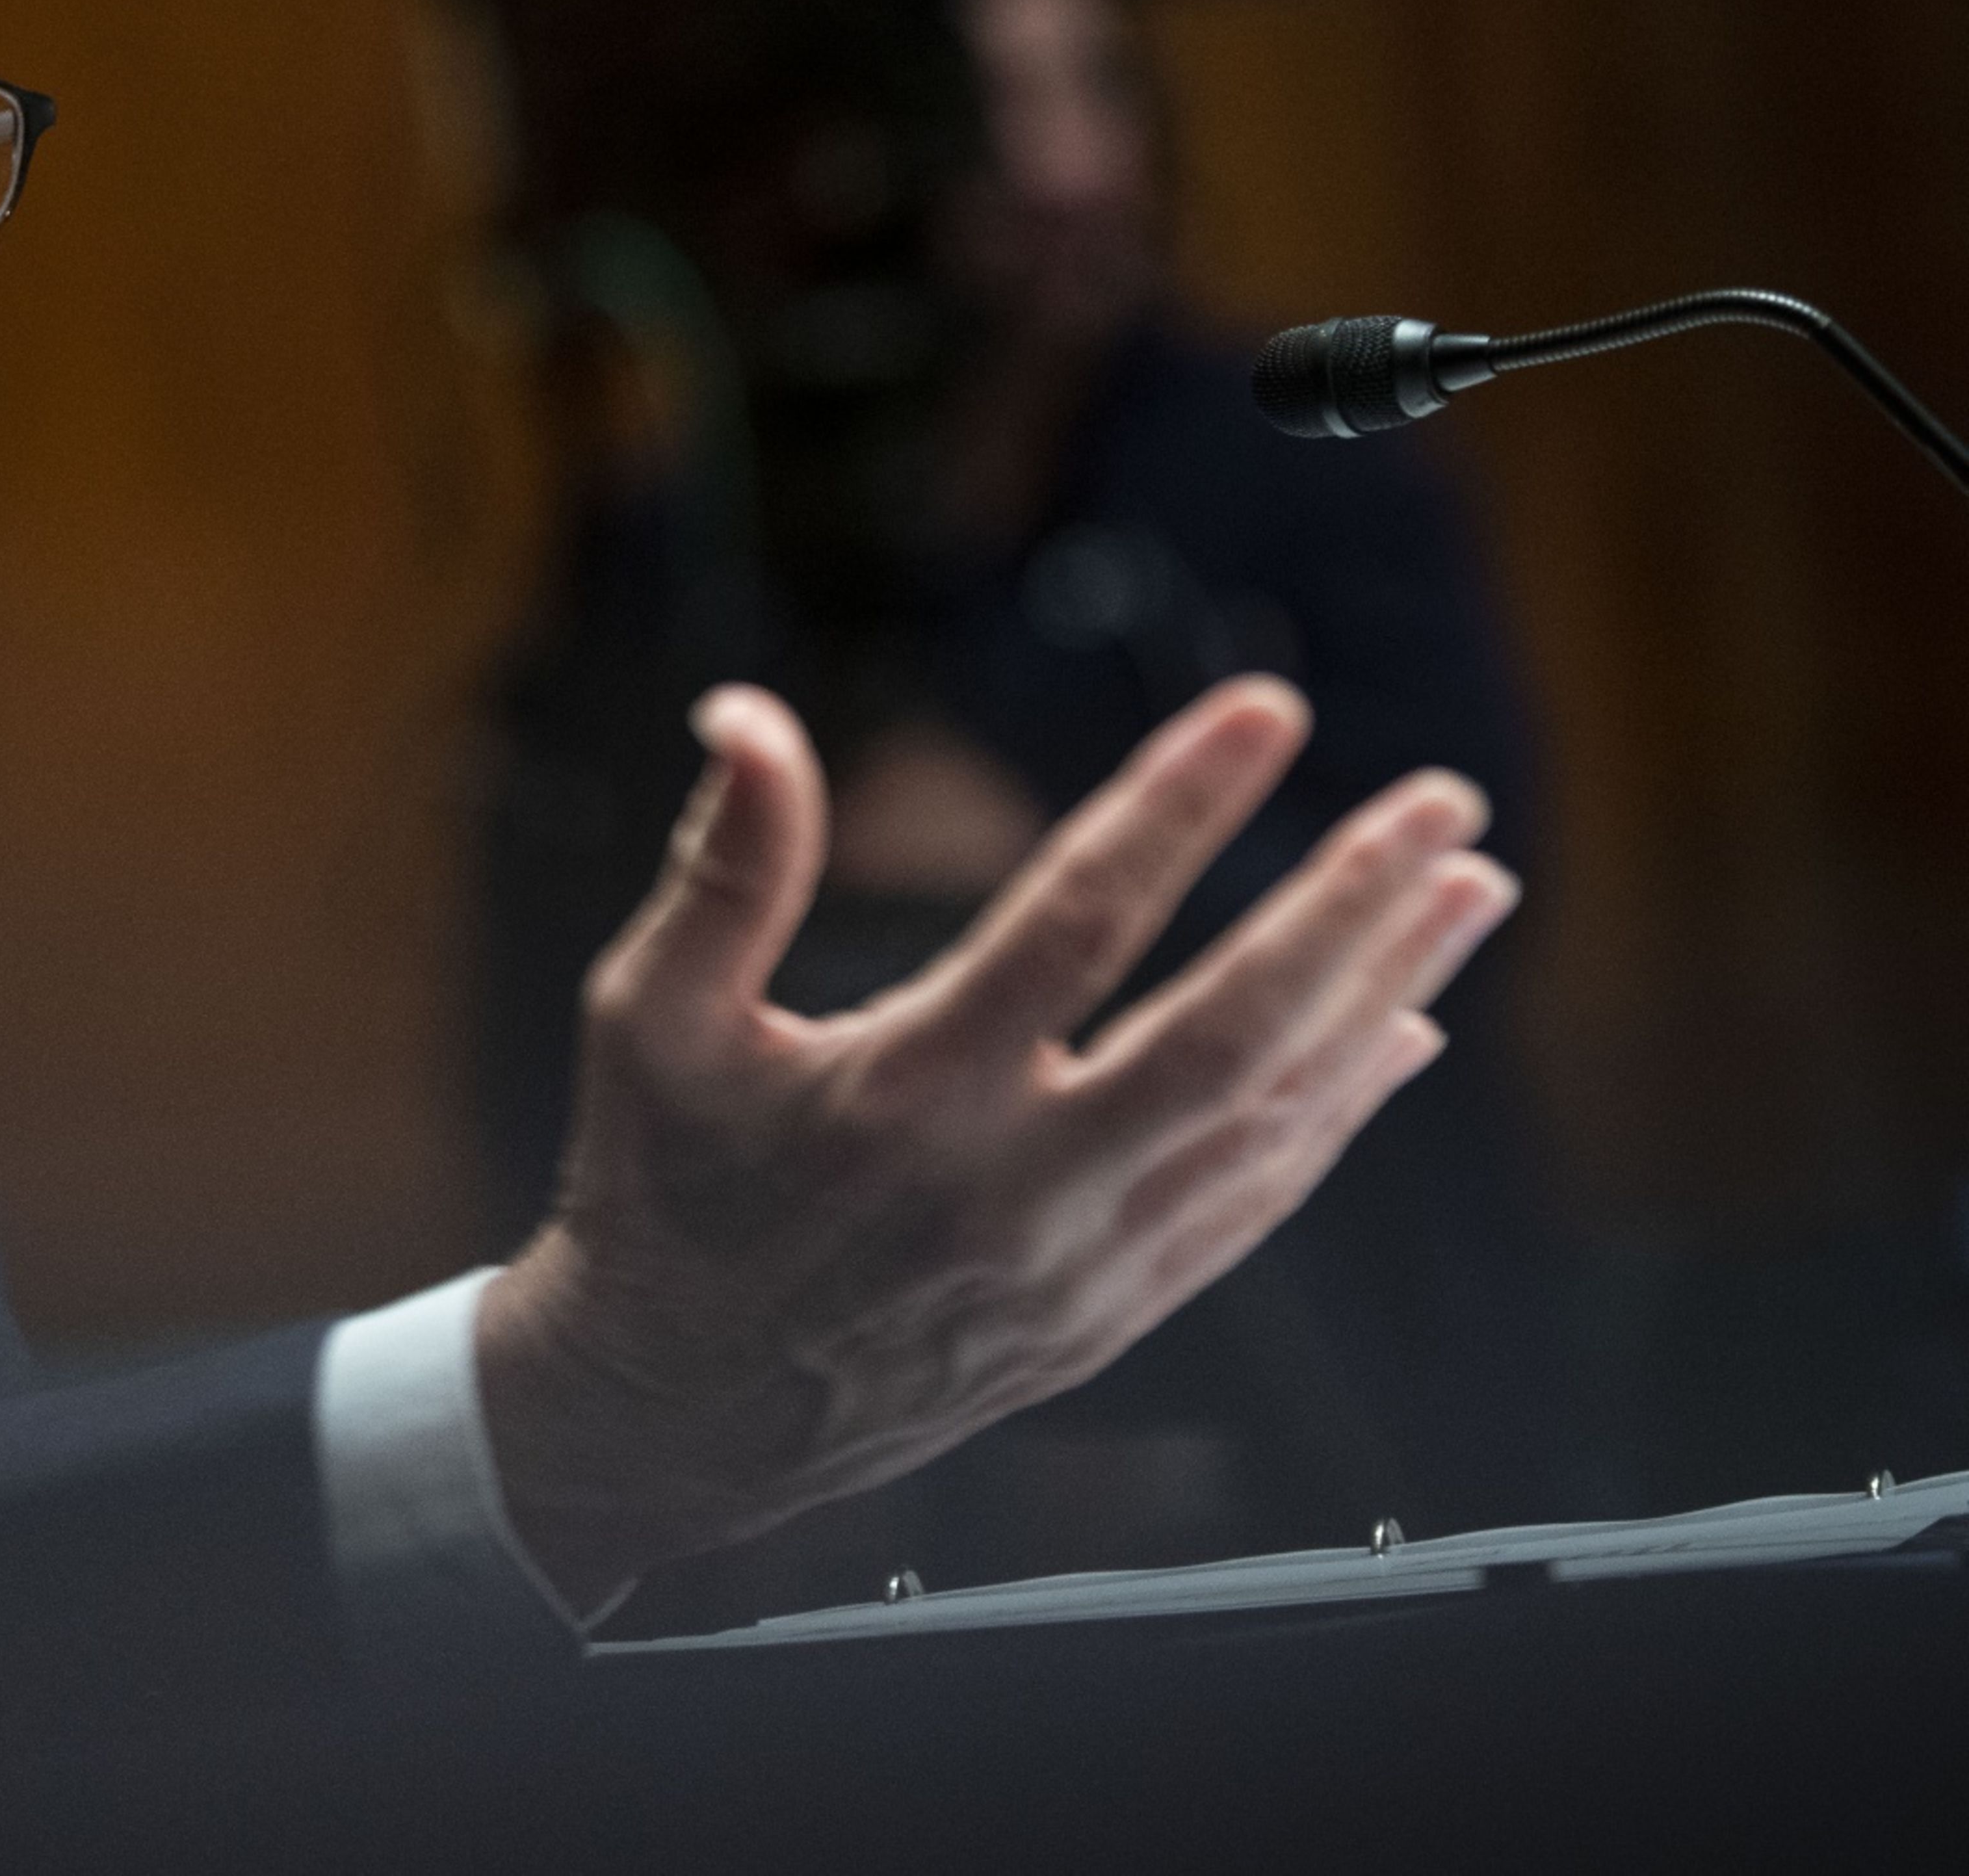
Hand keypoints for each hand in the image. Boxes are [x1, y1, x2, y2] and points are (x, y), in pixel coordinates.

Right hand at [475, 676, 1517, 1608]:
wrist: (678, 1414)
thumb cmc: (661, 1190)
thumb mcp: (651, 1017)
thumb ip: (723, 868)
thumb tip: (747, 714)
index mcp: (905, 1094)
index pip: (1078, 921)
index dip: (1179, 805)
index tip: (1270, 706)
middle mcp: (1013, 1184)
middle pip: (1230, 1031)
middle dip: (1353, 909)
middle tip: (1443, 807)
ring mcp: (1076, 1262)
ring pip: (1270, 1120)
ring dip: (1385, 996)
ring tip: (1468, 891)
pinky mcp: (1105, 1316)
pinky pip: (1253, 1206)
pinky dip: (1338, 1116)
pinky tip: (1400, 1036)